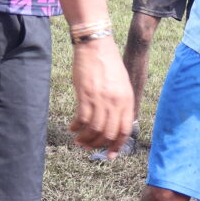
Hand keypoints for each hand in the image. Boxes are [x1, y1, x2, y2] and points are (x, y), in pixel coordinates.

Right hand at [68, 35, 133, 158]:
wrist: (96, 45)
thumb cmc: (108, 63)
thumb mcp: (121, 84)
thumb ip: (121, 103)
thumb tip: (115, 123)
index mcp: (127, 99)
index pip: (124, 130)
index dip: (117, 145)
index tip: (109, 155)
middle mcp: (115, 102)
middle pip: (108, 133)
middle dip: (98, 145)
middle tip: (88, 147)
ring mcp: (101, 99)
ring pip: (94, 130)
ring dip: (85, 139)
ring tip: (78, 140)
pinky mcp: (86, 95)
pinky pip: (82, 119)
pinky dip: (77, 127)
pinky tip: (72, 128)